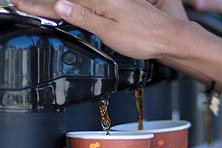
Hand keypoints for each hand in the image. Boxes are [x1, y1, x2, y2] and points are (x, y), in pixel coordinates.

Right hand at [13, 0, 189, 59]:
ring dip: (60, 1)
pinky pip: (92, 1)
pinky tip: (75, 5)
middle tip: (23, 2)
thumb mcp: (110, 32)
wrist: (168, 37)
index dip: (41, 5)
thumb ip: (84, 17)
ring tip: (45, 5)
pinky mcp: (121, 3)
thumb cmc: (143, 38)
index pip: (63, 4)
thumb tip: (60, 6)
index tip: (21, 4)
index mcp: (101, 2)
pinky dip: (78, 4)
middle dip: (45, 2)